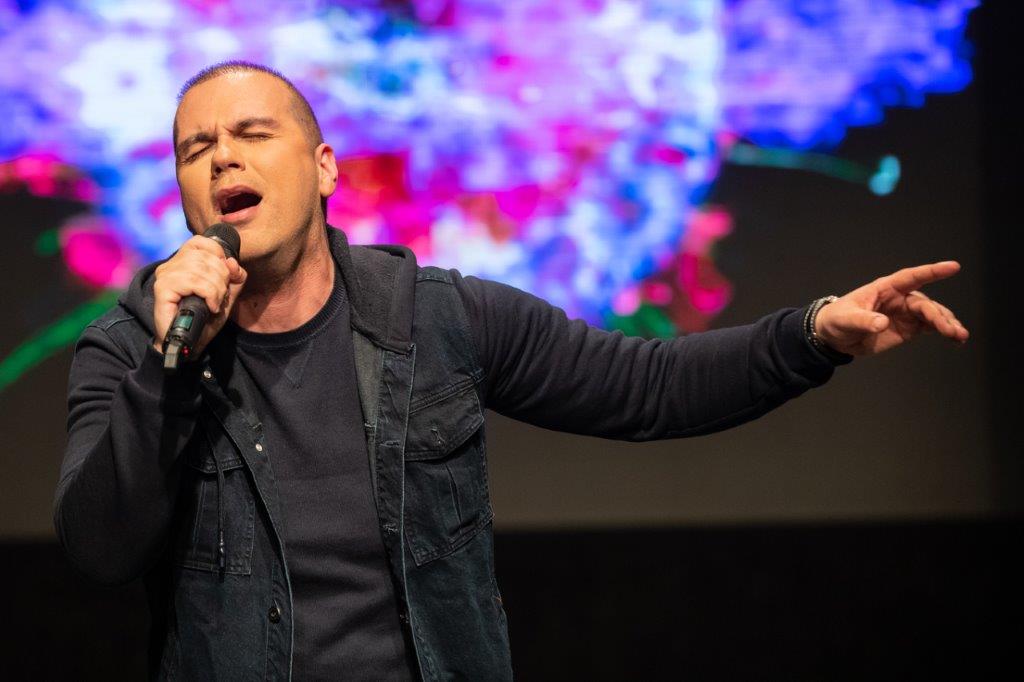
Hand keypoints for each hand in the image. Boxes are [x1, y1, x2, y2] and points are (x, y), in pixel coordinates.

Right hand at [152, 234, 246, 357]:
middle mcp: (171, 264)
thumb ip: (234, 277)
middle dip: (222, 278)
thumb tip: (232, 262)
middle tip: (220, 297)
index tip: (224, 277)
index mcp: (183, 261)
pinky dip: (209, 294)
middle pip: (207, 257)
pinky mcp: (162, 287)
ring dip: (217, 289)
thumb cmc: (205, 318)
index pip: (202, 242)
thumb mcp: (227, 294)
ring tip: (215, 303)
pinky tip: (210, 307)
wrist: (190, 343)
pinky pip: (194, 282)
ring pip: (201, 269)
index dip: (219, 255)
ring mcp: (165, 275)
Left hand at [813, 260, 968, 356]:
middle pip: (925, 303)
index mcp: (885, 288)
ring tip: (960, 336)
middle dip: (939, 316)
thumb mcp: (846, 319)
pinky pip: (931, 327)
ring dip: (947, 324)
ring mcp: (906, 313)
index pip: (911, 277)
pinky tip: (957, 339)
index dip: (932, 272)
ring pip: (933, 315)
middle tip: (951, 330)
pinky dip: (944, 331)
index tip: (953, 267)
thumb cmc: (838, 319)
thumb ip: (863, 320)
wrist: (835, 337)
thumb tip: (882, 323)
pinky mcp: (909, 328)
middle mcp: (900, 298)